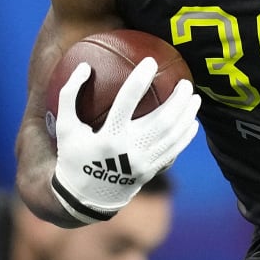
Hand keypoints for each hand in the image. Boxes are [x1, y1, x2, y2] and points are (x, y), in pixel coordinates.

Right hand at [50, 57, 200, 223]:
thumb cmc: (73, 156)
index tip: (150, 61)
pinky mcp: (150, 171)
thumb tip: (85, 66)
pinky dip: (185, 136)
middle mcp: (128, 151)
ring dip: (187, 115)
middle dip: (177, 100)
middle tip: (185, 83)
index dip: (139, 80)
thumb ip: (70, 96)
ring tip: (194, 97)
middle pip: (161, 121)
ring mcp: (142, 163)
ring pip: (172, 136)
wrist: (84, 198)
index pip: (126, 102)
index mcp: (108, 138)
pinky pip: (173, 151)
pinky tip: (193, 122)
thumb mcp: (64, 128)